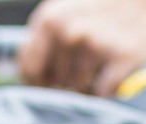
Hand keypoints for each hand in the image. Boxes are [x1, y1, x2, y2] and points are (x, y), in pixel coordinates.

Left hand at [18, 0, 145, 96]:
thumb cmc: (102, 8)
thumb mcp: (65, 12)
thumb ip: (44, 41)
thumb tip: (25, 76)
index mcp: (48, 20)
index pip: (29, 71)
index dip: (39, 82)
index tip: (51, 82)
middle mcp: (68, 32)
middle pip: (55, 84)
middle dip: (67, 82)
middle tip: (86, 64)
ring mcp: (95, 45)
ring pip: (79, 89)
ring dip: (89, 84)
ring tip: (102, 61)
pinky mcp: (121, 58)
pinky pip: (103, 92)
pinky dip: (109, 87)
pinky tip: (116, 68)